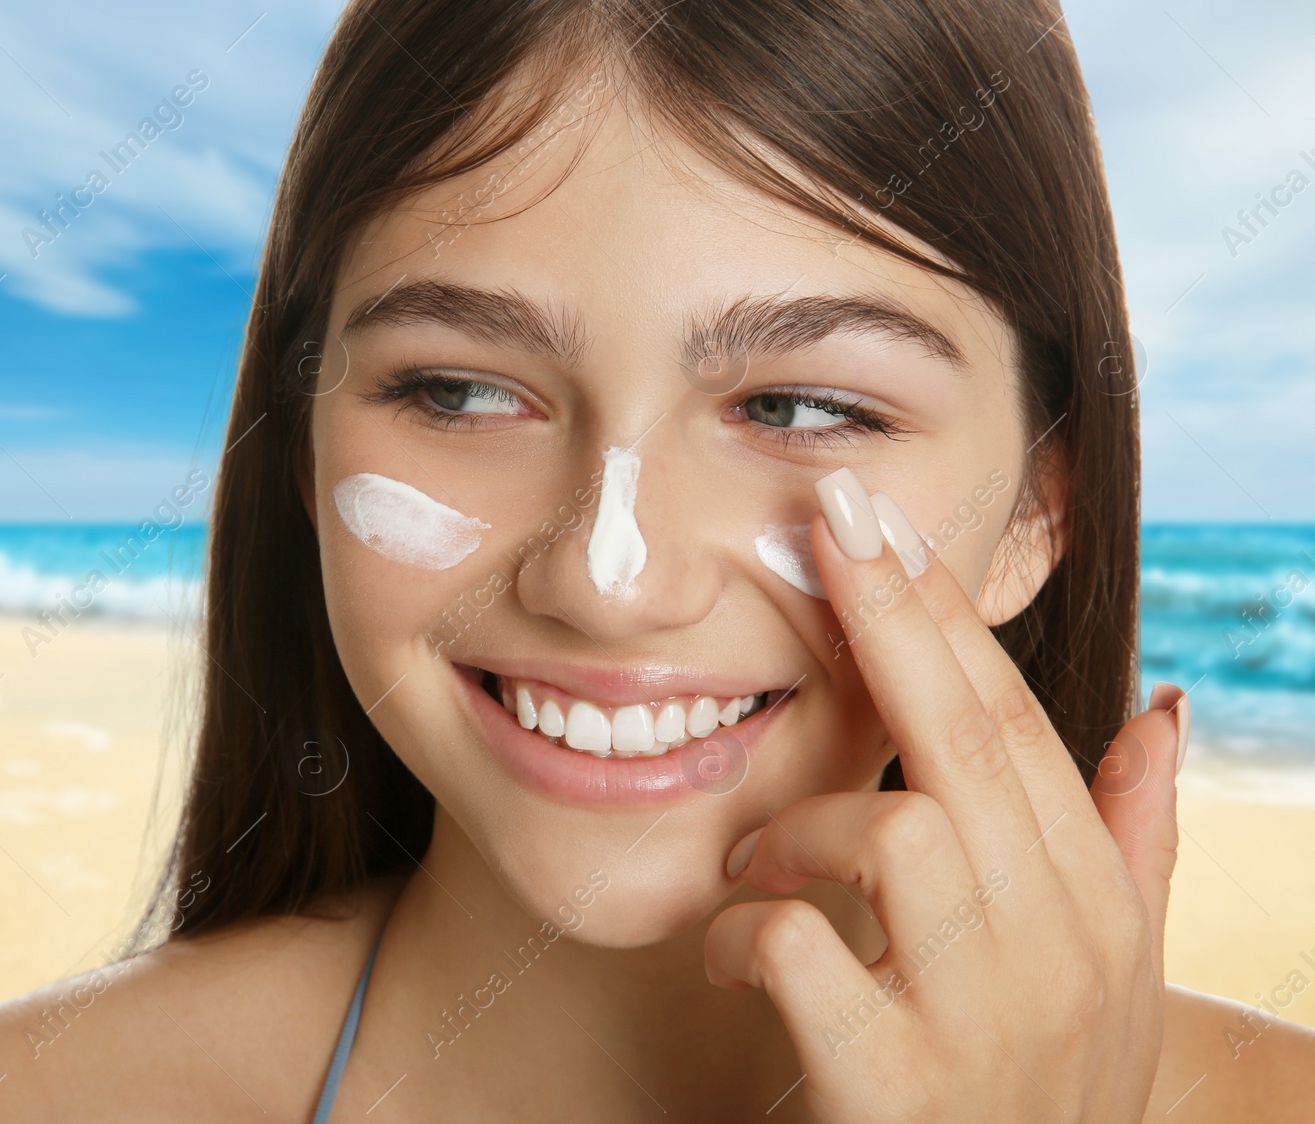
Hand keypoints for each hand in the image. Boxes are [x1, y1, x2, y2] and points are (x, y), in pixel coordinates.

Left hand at [704, 472, 1182, 1121]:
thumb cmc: (1031, 1094)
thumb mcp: (1105, 976)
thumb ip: (1132, 841)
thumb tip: (1162, 710)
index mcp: (1097, 909)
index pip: (1017, 726)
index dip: (945, 615)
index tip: (882, 522)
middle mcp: (1059, 954)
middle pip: (968, 743)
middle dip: (895, 620)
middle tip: (831, 523)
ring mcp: (982, 1024)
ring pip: (896, 834)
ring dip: (800, 827)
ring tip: (759, 863)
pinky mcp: (894, 1091)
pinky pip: (801, 950)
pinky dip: (745, 931)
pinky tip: (731, 948)